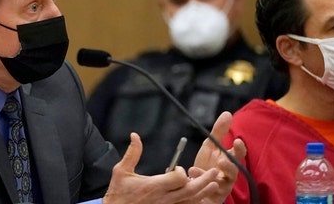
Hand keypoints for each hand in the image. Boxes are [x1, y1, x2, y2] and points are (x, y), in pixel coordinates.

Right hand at [103, 133, 220, 203]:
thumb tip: (135, 135)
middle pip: (190, 190)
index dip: (180, 172)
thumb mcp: (121, 171)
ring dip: (203, 192)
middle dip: (204, 180)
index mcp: (154, 186)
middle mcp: (163, 198)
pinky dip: (194, 202)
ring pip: (190, 200)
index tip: (177, 167)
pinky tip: (201, 197)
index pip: (177, 179)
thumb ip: (132, 153)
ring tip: (215, 184)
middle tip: (214, 172)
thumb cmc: (118, 193)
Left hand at [191, 111, 246, 202]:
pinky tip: (191, 177)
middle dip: (229, 166)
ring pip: (223, 184)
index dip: (239, 149)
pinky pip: (210, 193)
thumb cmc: (206, 165)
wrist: (196, 185)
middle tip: (221, 160)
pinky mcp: (214, 197)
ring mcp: (222, 187)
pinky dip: (202, 187)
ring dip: (211, 177)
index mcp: (229, 160)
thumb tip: (228, 113)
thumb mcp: (210, 147)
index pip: (238, 154)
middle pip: (233, 171)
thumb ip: (219, 132)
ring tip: (196, 169)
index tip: (237, 141)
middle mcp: (228, 174)